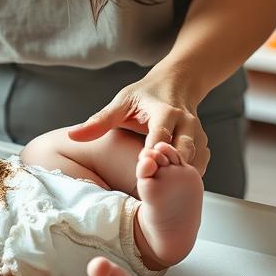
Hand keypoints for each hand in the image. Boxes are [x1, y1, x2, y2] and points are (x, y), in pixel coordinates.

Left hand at [66, 74, 210, 177]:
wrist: (178, 83)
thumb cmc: (145, 95)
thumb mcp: (121, 103)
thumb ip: (99, 121)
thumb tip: (73, 135)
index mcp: (164, 111)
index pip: (160, 135)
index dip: (151, 153)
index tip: (140, 170)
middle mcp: (186, 122)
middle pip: (183, 150)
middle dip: (169, 168)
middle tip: (152, 187)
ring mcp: (198, 134)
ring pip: (195, 161)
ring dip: (180, 177)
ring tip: (162, 192)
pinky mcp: (203, 145)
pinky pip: (200, 166)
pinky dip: (188, 178)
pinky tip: (173, 189)